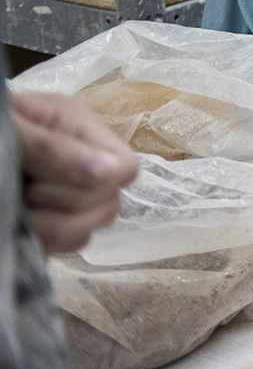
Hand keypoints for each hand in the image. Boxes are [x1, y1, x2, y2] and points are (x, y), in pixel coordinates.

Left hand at [10, 89, 139, 254]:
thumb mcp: (6, 130)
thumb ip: (51, 148)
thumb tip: (108, 172)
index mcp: (75, 126)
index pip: (125, 168)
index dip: (91, 186)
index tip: (39, 188)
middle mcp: (80, 158)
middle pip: (110, 203)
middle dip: (67, 214)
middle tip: (24, 201)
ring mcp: (63, 189)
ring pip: (91, 228)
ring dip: (54, 232)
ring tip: (18, 217)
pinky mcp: (46, 215)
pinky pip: (67, 242)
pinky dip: (44, 243)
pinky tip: (17, 228)